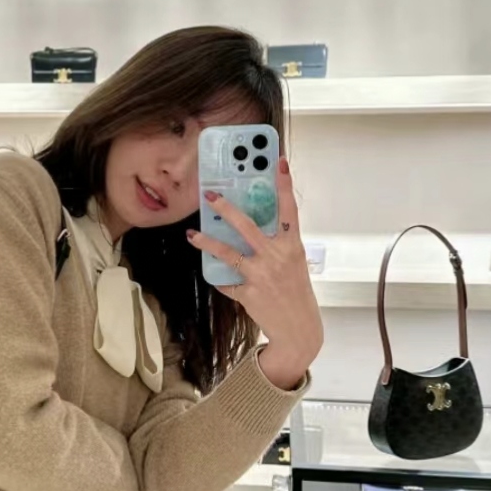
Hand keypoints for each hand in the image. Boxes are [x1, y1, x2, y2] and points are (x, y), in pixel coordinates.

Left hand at [187, 157, 322, 389]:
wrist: (298, 328)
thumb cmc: (296, 291)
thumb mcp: (293, 262)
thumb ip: (277, 243)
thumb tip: (250, 225)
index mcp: (293, 246)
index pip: (289, 209)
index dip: (284, 184)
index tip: (278, 161)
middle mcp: (276, 257)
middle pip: (247, 226)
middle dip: (226, 209)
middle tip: (209, 196)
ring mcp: (261, 275)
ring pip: (228, 253)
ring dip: (207, 242)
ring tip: (192, 235)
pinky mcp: (248, 293)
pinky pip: (227, 281)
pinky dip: (221, 278)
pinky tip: (215, 274)